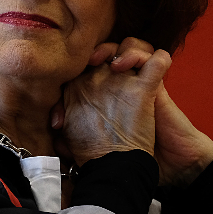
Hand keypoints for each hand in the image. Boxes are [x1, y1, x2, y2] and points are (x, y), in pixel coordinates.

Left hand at [51, 37, 212, 186]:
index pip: (85, 61)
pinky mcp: (154, 88)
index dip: (77, 66)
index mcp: (95, 86)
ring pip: (131, 46)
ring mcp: (136, 81)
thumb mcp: (78, 135)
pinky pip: (157, 61)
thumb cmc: (105, 151)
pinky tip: (136, 68)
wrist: (133, 167)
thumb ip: (67, 123)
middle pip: (106, 48)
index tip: (74, 76)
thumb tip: (54, 125)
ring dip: (122, 50)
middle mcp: (115, 79)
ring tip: (114, 64)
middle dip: (97, 51)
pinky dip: (152, 57)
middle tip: (91, 61)